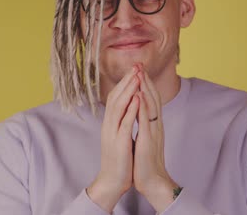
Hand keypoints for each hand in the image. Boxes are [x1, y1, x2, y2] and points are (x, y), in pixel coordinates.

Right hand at [87, 65, 140, 211]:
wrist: (112, 182)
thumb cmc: (119, 160)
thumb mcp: (119, 137)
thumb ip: (122, 122)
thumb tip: (129, 108)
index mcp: (110, 123)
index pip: (115, 97)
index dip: (124, 83)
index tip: (134, 70)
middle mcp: (109, 125)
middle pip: (115, 97)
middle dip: (126, 81)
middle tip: (136, 66)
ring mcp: (112, 133)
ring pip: (119, 106)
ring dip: (128, 90)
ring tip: (137, 76)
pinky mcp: (118, 143)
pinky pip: (125, 122)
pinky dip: (131, 109)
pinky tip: (138, 98)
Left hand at [133, 65, 178, 212]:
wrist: (152, 182)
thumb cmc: (146, 162)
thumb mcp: (144, 138)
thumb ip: (144, 125)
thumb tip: (139, 112)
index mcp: (153, 125)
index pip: (150, 99)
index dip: (145, 84)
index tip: (139, 70)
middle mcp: (156, 125)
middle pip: (153, 97)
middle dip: (146, 80)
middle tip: (139, 64)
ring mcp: (153, 132)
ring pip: (151, 105)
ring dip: (146, 87)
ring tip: (140, 73)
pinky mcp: (148, 140)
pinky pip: (146, 120)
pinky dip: (143, 106)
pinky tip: (139, 95)